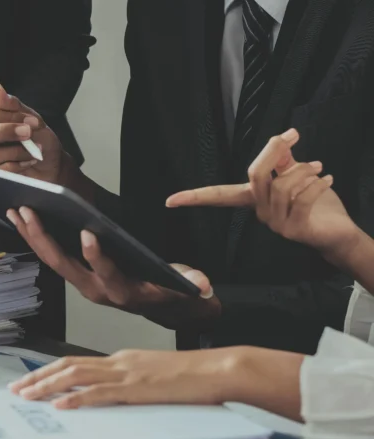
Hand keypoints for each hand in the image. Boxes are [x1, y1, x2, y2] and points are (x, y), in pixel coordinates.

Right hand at [0, 79, 73, 186]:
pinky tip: (28, 162)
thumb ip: (12, 105)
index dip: (9, 117)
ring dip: (16, 152)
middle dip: (5, 132)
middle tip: (28, 132)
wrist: (49, 166)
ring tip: (34, 151)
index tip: (33, 120)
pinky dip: (17, 166)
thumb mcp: (29, 118)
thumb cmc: (36, 139)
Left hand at [7, 207, 218, 329]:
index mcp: (123, 292)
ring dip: (33, 236)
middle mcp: (97, 290)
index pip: (107, 273)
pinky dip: (37, 237)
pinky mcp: (77, 275)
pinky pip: (52, 256)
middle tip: (27, 212)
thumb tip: (201, 284)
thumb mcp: (186, 288)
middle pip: (65, 265)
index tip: (88, 233)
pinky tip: (23, 218)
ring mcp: (83, 283)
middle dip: (43, 238)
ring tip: (16, 210)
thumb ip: (191, 283)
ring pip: (52, 260)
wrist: (165, 308)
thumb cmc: (172, 292)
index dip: (97, 256)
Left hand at [7, 348, 247, 408]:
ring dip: (48, 386)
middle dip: (39, 377)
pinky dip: (77, 399)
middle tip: (16, 389)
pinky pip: (100, 393)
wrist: (218, 369)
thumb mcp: (156, 375)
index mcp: (122, 358)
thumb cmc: (194, 376)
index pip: (77, 362)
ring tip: (27, 396)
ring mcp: (127, 373)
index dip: (51, 371)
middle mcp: (119, 361)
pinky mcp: (137, 388)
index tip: (31, 381)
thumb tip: (116, 394)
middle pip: (68, 365)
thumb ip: (134, 381)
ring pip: (76, 376)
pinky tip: (60, 406)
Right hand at [167, 129, 359, 264]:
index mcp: (254, 200)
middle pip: (254, 175)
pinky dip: (316, 184)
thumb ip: (286, 160)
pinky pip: (301, 199)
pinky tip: (327, 179)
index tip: (171, 201)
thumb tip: (283, 138)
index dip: (195, 197)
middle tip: (292, 135)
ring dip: (304, 171)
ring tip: (319, 168)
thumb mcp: (298, 177)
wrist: (337, 234)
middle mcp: (260, 213)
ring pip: (281, 186)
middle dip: (273, 151)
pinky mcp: (294, 230)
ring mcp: (275, 223)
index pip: (219, 196)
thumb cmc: (317, 207)